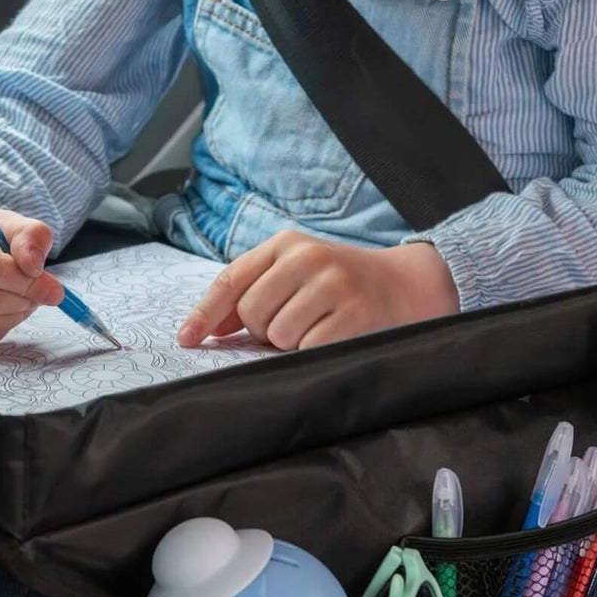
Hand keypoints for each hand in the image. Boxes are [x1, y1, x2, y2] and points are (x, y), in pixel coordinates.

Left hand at [175, 230, 459, 351]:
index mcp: (288, 244)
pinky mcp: (353, 314)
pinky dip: (313, 352)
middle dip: (263, 330)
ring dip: (291, 344)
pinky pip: (307, 350)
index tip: (187, 339)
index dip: (205, 313)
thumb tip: (207, 329)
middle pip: (251, 313)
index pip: (232, 279)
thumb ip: (254, 292)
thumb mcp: (298, 272)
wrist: (409, 286)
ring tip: (316, 328)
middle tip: (292, 324)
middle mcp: (308, 258)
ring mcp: (332, 285)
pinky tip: (332, 337)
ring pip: (278, 335)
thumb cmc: (342, 283)